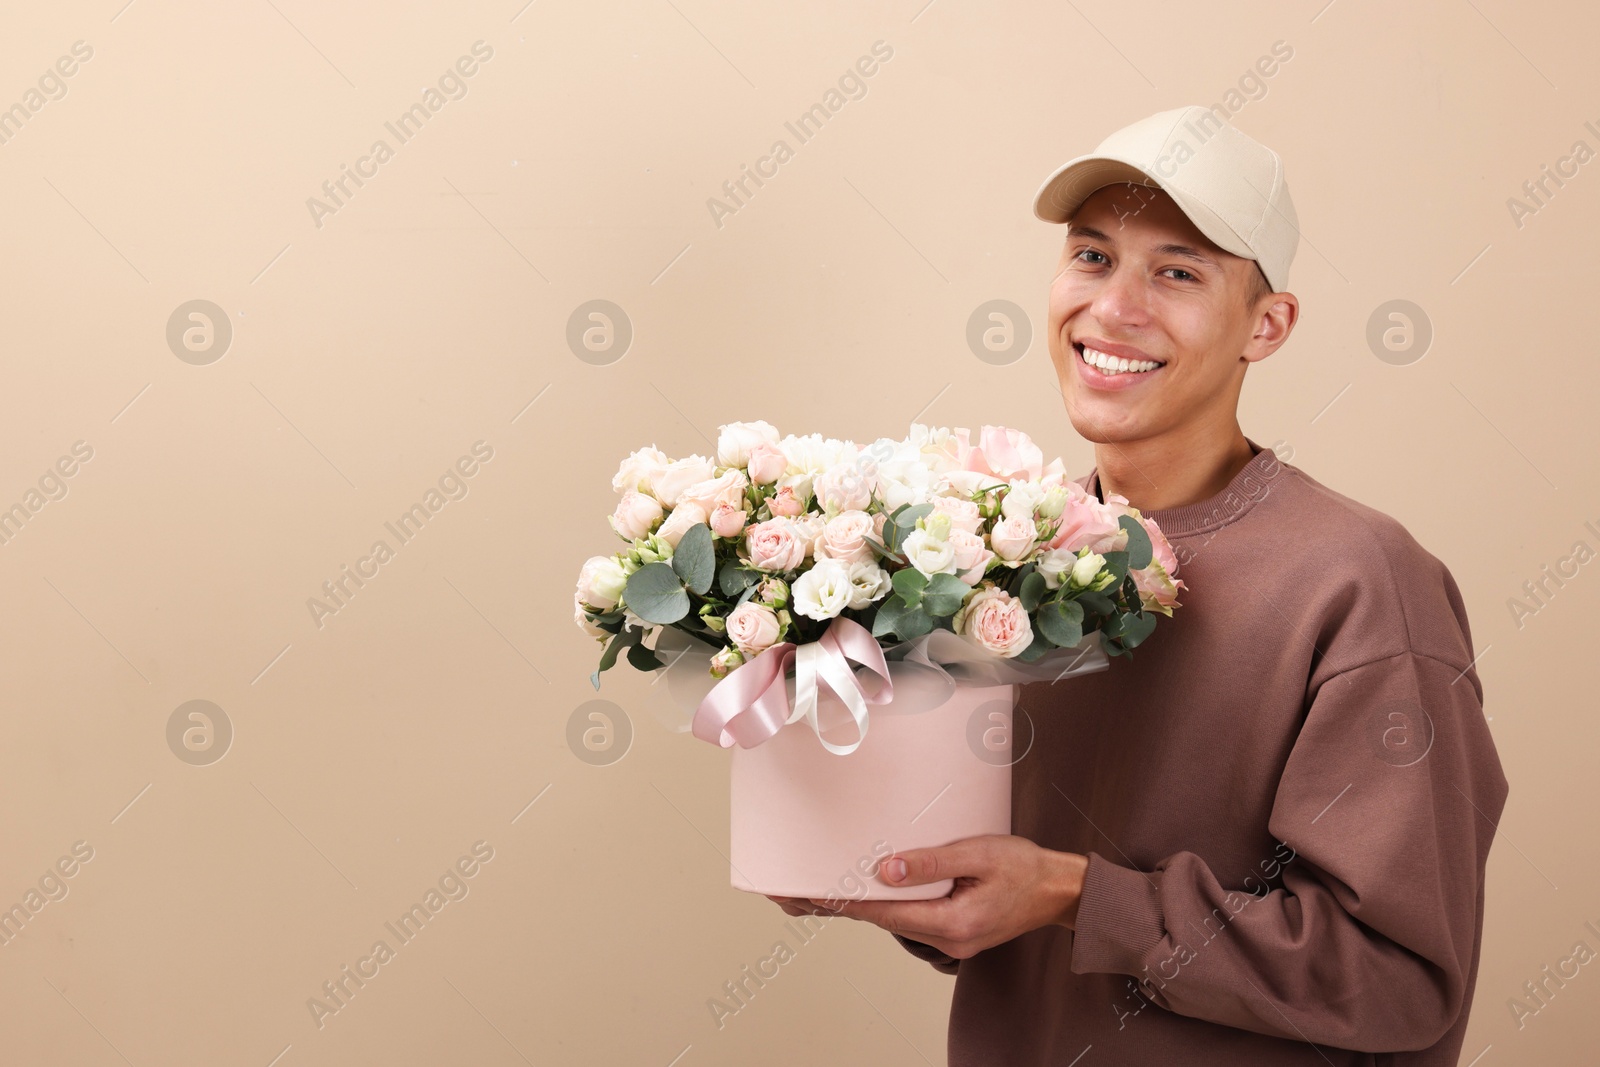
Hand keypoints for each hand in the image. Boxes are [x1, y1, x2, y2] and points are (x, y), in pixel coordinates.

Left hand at [764, 834, 1087, 959]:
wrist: (1062, 891)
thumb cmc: (1026, 867)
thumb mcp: (979, 853)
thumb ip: (932, 862)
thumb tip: (885, 870)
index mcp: (952, 922)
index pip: (884, 912)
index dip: (843, 901)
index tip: (808, 893)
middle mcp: (946, 937)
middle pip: (880, 921)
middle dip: (837, 906)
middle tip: (791, 893)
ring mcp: (949, 937)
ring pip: (892, 920)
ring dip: (856, 905)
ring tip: (815, 891)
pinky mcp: (953, 928)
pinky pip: (908, 917)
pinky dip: (882, 905)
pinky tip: (863, 892)